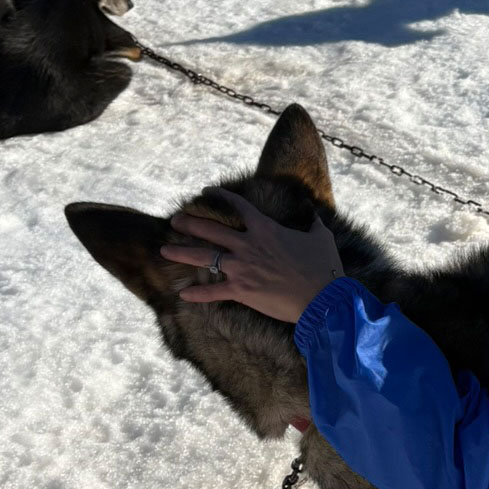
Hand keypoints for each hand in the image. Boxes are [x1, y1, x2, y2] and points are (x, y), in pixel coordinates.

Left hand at [162, 191, 343, 323]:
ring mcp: (242, 268)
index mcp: (265, 228)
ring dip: (181, 253)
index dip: (221, 196)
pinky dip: (197, 295)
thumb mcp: (321, 238)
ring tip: (164, 250)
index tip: (207, 190)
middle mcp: (248, 245)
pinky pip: (213, 292)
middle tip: (174, 220)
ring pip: (204, 257)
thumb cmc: (324, 266)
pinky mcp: (241, 291)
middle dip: (189, 223)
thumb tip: (313, 214)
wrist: (322, 298)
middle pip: (211, 230)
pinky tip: (183, 295)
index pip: (238, 206)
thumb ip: (313, 223)